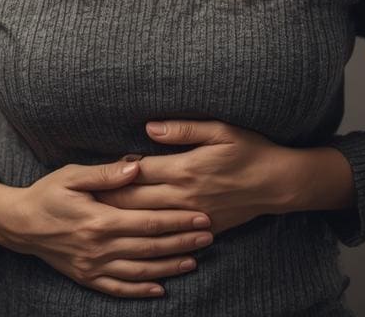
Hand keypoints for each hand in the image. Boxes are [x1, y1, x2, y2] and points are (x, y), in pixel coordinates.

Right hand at [0, 160, 214, 298]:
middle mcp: (98, 247)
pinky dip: (139, 291)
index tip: (202, 217)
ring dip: (168, 268)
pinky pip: (116, 288)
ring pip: (138, 271)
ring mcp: (91, 265)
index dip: (178, 221)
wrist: (17, 224)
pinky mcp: (85, 277)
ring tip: (194, 261)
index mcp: (99, 220)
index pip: (149, 222)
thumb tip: (137, 165)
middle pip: (150, 248)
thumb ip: (107, 172)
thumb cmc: (47, 193)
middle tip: (210, 237)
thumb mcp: (73, 175)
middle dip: (183, 243)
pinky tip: (160, 290)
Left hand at [93, 119, 289, 235]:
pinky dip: (146, 233)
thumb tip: (149, 128)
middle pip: (133, 200)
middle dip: (106, 198)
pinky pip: (166, 235)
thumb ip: (183, 129)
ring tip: (99, 215)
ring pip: (144, 220)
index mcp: (184, 169)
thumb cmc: (251, 151)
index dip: (114, 170)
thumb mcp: (221, 131)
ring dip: (120, 217)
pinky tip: (132, 232)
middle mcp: (183, 196)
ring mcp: (190, 216)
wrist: (278, 184)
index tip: (97, 170)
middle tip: (86, 196)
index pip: (136, 171)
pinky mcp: (200, 229)